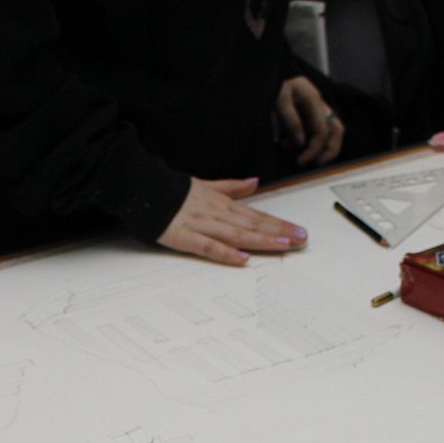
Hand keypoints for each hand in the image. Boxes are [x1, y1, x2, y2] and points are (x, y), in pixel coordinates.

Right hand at [157, 177, 307, 266]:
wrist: (142, 188)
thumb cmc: (173, 191)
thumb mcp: (205, 185)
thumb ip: (231, 187)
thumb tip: (253, 182)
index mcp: (222, 203)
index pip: (256, 215)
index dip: (279, 223)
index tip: (299, 230)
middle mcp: (216, 213)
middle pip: (252, 225)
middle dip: (279, 232)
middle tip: (301, 239)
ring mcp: (202, 225)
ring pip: (237, 234)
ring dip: (261, 240)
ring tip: (283, 245)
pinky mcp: (185, 237)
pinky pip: (208, 247)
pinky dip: (225, 253)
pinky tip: (241, 260)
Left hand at [276, 75, 343, 167]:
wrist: (274, 71)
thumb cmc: (278, 82)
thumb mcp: (280, 100)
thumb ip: (291, 121)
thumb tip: (301, 142)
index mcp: (314, 101)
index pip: (323, 131)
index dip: (314, 149)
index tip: (301, 161)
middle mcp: (320, 106)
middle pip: (337, 131)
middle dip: (331, 150)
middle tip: (317, 164)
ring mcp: (317, 109)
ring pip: (330, 131)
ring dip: (320, 147)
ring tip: (302, 158)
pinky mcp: (310, 113)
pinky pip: (315, 130)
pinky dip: (306, 141)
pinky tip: (287, 144)